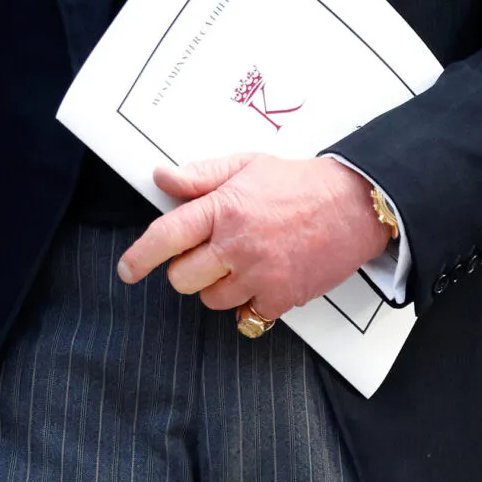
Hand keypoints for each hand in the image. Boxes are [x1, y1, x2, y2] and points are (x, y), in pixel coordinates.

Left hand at [117, 154, 390, 321]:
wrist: (354, 205)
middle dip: (188, 269)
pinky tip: (264, 278)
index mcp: (223, 207)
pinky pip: (245, 315)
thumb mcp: (246, 165)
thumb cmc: (301, 183)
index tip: (127, 270)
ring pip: (211, 299)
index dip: (140, 257)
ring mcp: (258, 274)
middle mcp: (236, 244)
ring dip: (219, 285)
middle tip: (210, 253)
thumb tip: (162, 178)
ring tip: (244, 262)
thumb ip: (200, 175)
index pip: (166, 236)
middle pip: (182, 278)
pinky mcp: (280, 297)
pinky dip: (250, 303)